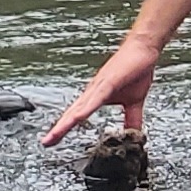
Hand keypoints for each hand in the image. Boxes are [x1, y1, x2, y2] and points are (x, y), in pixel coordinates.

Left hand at [43, 31, 161, 144]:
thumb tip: (134, 134)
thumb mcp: (135, 101)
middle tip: (46, 142)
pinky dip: (86, 109)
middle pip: (72, 114)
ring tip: (56, 134)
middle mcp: (93, 92)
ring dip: (67, 122)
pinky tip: (78, 117)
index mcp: (97, 97)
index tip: (53, 141)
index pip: (77, 116)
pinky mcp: (109, 81)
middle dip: (59, 129)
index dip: (65, 128)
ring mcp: (99, 86)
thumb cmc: (136, 70)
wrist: (143, 48)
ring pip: (79, 108)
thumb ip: (132, 119)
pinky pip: (95, 98)